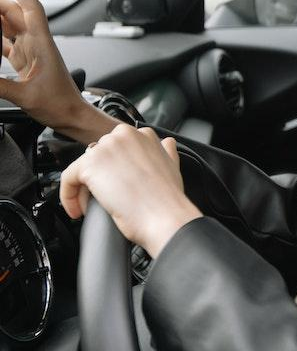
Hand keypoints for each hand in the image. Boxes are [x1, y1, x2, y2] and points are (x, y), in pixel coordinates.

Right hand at [0, 0, 86, 129]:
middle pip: (14, 14)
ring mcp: (32, 52)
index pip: (31, 9)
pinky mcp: (26, 62)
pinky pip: (6, 43)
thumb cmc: (60, 106)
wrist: (73, 116)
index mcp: (43, 45)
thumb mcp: (25, 96)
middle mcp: (38, 44)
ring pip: (9, 27)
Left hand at [59, 125, 201, 257]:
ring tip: (94, 208)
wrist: (163, 216)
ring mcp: (106, 147)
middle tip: (104, 201)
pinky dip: (69, 197)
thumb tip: (166, 144)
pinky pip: (68, 179)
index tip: (117, 186)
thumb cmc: (168, 199)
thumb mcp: (173, 166)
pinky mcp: (90, 164)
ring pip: (83, 168)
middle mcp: (123, 135)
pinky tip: (79, 210)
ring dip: (84, 190)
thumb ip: (166, 151)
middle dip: (99, 179)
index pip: (117, 149)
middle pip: (98, 157)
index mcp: (143, 134)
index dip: (114, 170)